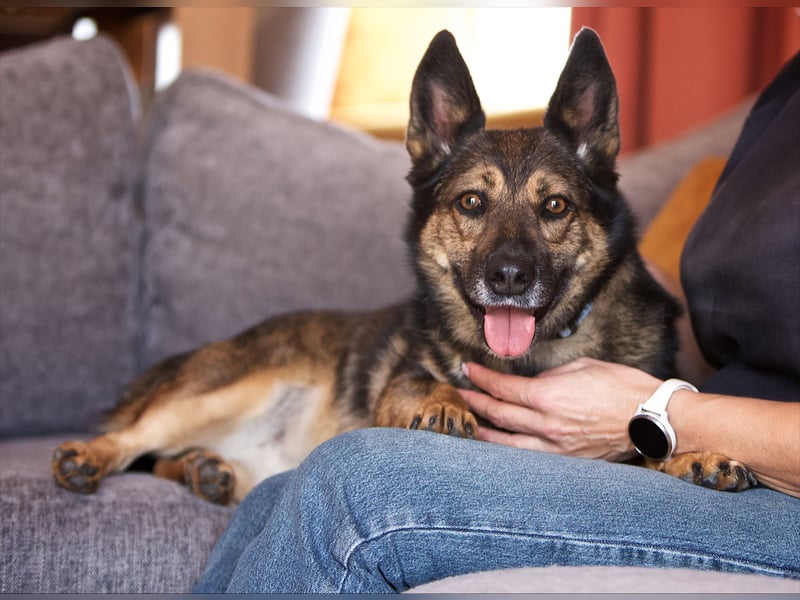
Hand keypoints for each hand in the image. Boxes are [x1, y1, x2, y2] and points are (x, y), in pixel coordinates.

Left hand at [459, 358, 661, 461]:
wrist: (651, 417)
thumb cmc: (622, 386)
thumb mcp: (582, 367)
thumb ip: (552, 375)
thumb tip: (535, 383)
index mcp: (548, 395)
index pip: (502, 388)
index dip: (481, 378)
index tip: (468, 371)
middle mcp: (546, 423)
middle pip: (499, 414)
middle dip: (476, 401)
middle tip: (461, 392)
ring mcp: (555, 446)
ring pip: (508, 442)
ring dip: (486, 432)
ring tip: (472, 424)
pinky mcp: (568, 460)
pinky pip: (530, 456)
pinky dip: (511, 451)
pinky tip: (504, 446)